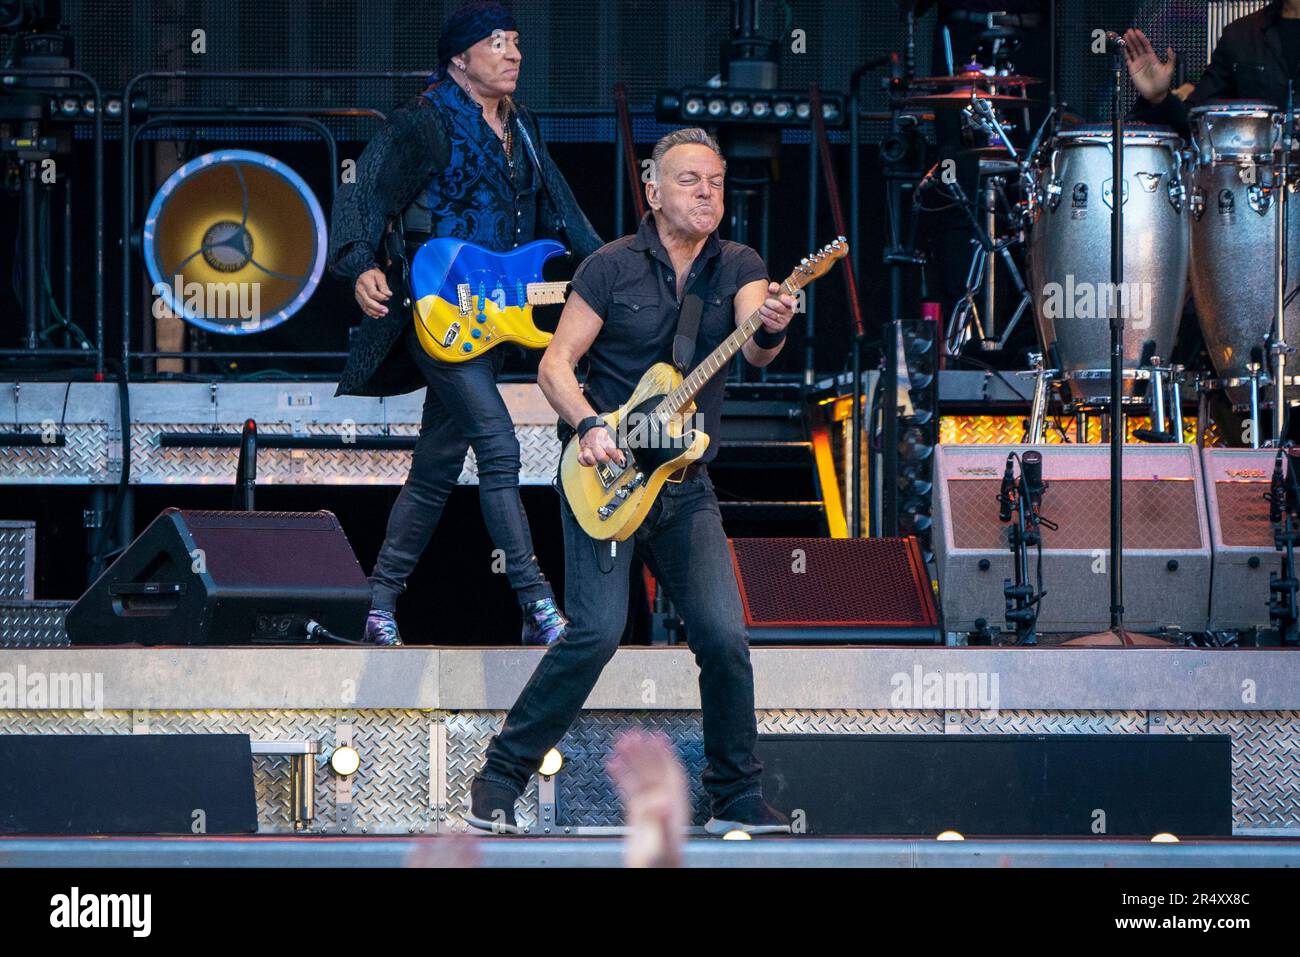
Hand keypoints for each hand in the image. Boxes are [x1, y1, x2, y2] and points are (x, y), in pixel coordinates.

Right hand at [354, 267, 391, 317]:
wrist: (363, 273)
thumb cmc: (372, 274)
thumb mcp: (380, 275)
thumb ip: (384, 285)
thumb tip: (388, 294)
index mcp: (365, 281)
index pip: (372, 293)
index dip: (381, 297)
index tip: (388, 297)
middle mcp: (360, 289)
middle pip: (368, 301)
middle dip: (378, 308)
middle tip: (386, 311)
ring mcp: (358, 295)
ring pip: (366, 306)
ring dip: (375, 312)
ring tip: (383, 314)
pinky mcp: (359, 299)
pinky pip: (364, 308)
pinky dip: (370, 313)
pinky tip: (376, 315)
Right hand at [577, 420, 624, 467]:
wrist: (589, 427)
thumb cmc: (601, 433)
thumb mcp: (613, 438)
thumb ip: (618, 449)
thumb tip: (622, 460)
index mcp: (603, 437)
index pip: (610, 449)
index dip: (616, 456)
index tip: (619, 460)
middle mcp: (594, 442)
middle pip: (600, 455)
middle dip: (605, 459)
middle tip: (608, 458)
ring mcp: (587, 447)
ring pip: (588, 457)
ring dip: (595, 461)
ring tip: (598, 460)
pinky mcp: (581, 451)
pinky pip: (581, 459)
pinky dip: (586, 462)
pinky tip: (591, 461)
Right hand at [606, 730, 688, 868]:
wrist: (652, 872)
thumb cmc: (660, 862)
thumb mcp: (661, 841)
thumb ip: (661, 821)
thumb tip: (663, 800)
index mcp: (673, 805)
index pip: (669, 772)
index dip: (665, 754)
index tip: (657, 736)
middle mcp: (663, 802)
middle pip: (653, 770)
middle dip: (643, 751)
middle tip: (632, 734)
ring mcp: (650, 807)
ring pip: (640, 777)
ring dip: (631, 759)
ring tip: (620, 742)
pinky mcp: (638, 814)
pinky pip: (628, 788)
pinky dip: (620, 774)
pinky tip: (612, 763)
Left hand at [757, 281, 796, 335]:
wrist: (770, 316)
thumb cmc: (773, 302)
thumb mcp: (774, 293)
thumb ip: (774, 287)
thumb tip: (773, 288)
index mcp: (791, 303)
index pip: (792, 301)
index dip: (785, 298)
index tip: (780, 296)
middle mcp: (790, 312)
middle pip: (778, 306)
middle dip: (768, 303)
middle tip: (765, 302)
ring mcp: (785, 321)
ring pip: (772, 315)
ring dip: (764, 310)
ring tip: (761, 308)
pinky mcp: (779, 327)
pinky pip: (769, 322)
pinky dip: (763, 318)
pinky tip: (760, 315)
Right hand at [1123, 29, 1175, 104]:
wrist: (1156, 93)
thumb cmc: (1163, 82)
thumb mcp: (1169, 69)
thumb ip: (1170, 58)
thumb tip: (1170, 48)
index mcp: (1152, 57)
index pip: (1146, 45)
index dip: (1142, 38)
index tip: (1138, 32)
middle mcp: (1144, 59)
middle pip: (1137, 46)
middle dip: (1133, 38)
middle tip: (1129, 31)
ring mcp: (1138, 64)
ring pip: (1132, 51)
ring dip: (1128, 44)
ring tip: (1125, 36)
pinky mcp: (1132, 70)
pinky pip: (1128, 60)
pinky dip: (1125, 54)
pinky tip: (1122, 48)